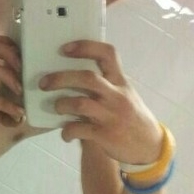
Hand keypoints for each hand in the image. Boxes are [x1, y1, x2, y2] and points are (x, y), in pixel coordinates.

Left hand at [39, 40, 162, 162]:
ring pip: (80, 104)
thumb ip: (105, 85)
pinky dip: (67, 131)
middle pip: (87, 78)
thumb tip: (69, 76)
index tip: (64, 48)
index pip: (107, 54)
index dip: (85, 47)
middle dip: (61, 78)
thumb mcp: (124, 95)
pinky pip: (79, 129)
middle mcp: (117, 96)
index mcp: (121, 82)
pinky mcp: (106, 135)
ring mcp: (111, 116)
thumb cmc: (130, 117)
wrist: (149, 147)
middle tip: (44, 83)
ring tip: (57, 107)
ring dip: (62, 104)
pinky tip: (66, 133)